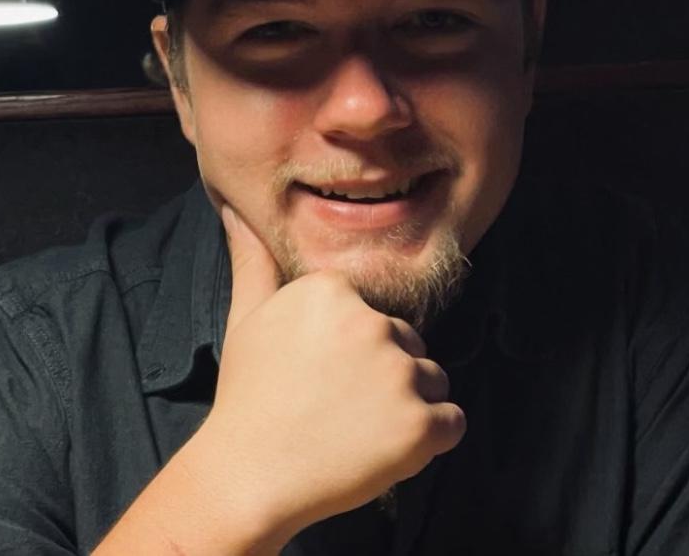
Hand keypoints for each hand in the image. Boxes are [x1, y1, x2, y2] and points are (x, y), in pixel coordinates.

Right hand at [197, 203, 465, 544]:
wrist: (247, 477)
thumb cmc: (248, 396)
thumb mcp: (245, 318)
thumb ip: (253, 261)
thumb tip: (236, 211)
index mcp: (333, 288)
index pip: (373, 313)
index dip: (352, 350)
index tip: (321, 374)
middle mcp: (372, 322)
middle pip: (407, 342)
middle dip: (385, 373)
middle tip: (338, 405)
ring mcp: (398, 374)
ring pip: (432, 379)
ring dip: (409, 405)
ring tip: (359, 428)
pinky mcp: (420, 424)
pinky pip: (452, 422)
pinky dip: (431, 439)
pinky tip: (387, 448)